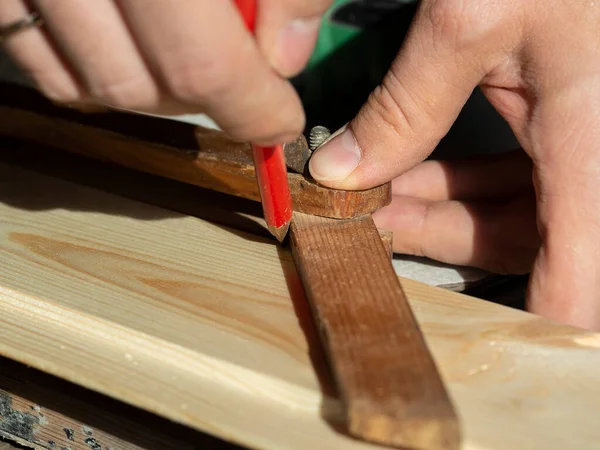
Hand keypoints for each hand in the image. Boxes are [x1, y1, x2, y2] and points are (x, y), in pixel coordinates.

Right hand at [0, 0, 331, 143]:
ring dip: (155, 91)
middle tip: (245, 90)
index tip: (279, 121)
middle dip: (205, 104)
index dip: (249, 108)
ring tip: (192, 62)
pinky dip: (97, 75)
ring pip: (88, 85)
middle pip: (137, 86)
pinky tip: (136, 48)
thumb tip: (284, 58)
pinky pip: (42, 63)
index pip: (199, 61)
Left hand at [309, 0, 599, 328]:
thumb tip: (343, 171)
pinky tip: (406, 164)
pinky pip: (515, 181)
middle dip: (437, 237)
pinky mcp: (566, 131)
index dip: (538, 323)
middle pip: (524, 244)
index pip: (579, 279)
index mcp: (593, 146)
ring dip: (438, 207)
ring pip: (513, 214)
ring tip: (372, 191)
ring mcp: (581, 150)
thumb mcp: (472, 20)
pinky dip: (460, 180)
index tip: (471, 338)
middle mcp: (593, 162)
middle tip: (366, 221)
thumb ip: (407, 106)